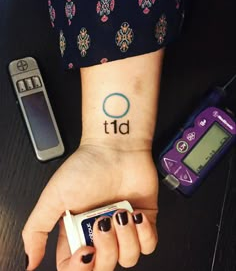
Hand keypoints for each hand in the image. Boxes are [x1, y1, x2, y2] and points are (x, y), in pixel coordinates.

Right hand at [23, 142, 158, 270]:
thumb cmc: (87, 166)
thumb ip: (36, 230)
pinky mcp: (143, 220)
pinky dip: (144, 233)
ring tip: (119, 213)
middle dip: (106, 249)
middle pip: (104, 266)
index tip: (85, 250)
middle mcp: (100, 232)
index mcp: (77, 230)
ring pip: (128, 258)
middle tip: (102, 222)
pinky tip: (135, 215)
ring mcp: (122, 227)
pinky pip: (149, 244)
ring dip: (125, 237)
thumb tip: (30, 261)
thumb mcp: (54, 197)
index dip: (81, 267)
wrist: (116, 148)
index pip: (76, 266)